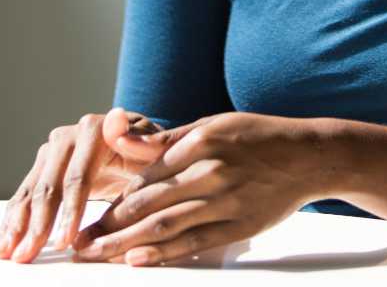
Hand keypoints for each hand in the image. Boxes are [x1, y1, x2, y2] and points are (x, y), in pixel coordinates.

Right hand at [0, 107, 165, 263]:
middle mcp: (68, 136)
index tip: (65, 241)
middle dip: (39, 224)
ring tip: (9, 253)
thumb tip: (116, 123)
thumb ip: (146, 139)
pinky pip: (24, 194)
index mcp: (95, 129)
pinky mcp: (43, 166)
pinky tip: (2, 240)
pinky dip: (12, 218)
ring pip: (31, 190)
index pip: (78, 176)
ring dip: (18, 224)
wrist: (138, 146)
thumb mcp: (158, 148)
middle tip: (29, 255)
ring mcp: (52, 151)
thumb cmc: (152, 152)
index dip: (70, 211)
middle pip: (49, 185)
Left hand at [71, 111, 322, 266]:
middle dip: (109, 225)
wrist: (306, 157)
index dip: (114, 197)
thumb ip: (166, 138)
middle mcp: (211, 171)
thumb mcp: (212, 124)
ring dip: (125, 244)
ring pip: (165, 226)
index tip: (87, 212)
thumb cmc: (255, 137)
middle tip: (80, 243)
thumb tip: (120, 135)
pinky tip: (137, 261)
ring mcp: (225, 201)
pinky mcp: (239, 227)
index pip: (145, 175)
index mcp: (201, 141)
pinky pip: (194, 243)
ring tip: (97, 254)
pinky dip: (163, 254)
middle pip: (149, 204)